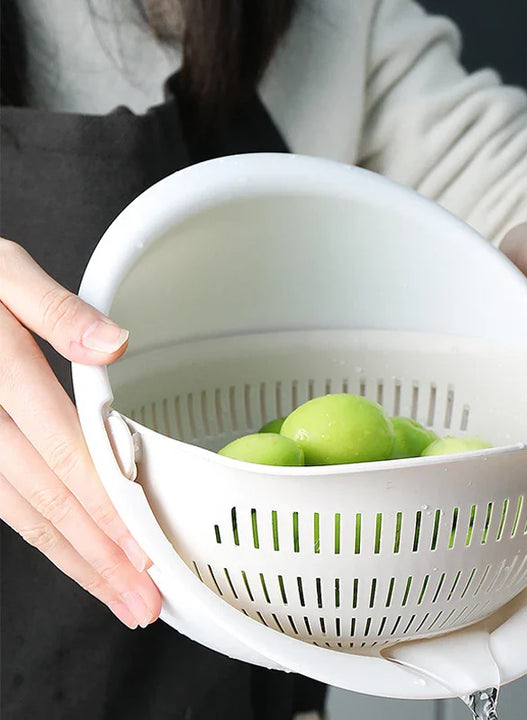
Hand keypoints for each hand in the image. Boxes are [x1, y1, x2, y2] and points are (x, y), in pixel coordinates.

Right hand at [0, 238, 161, 628]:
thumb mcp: (2, 272)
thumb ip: (55, 309)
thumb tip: (113, 344)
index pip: (64, 449)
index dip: (105, 502)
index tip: (144, 544)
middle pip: (46, 498)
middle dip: (98, 555)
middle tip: (143, 601)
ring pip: (21, 513)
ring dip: (72, 560)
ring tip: (117, 596)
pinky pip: (2, 502)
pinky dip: (41, 535)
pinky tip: (72, 556)